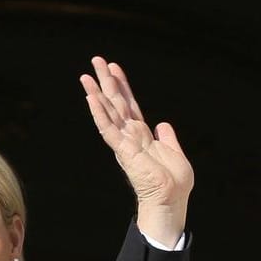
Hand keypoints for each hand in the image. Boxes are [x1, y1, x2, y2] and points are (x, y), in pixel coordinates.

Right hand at [80, 56, 194, 244]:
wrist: (171, 199)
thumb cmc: (173, 183)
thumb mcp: (174, 153)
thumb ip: (168, 138)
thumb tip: (162, 123)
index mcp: (141, 135)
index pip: (130, 105)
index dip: (123, 86)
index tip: (115, 68)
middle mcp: (130, 135)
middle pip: (116, 103)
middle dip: (107, 81)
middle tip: (96, 60)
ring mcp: (124, 142)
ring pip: (108, 111)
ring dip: (97, 92)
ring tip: (86, 74)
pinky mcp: (122, 150)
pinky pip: (107, 128)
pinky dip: (99, 112)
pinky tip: (90, 97)